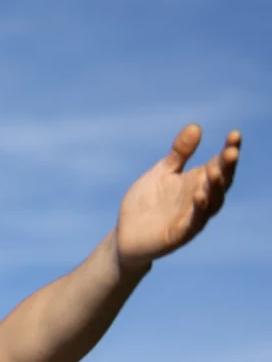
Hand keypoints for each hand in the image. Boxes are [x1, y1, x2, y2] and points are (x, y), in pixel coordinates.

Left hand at [116, 124, 240, 270]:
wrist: (125, 235)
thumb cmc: (147, 203)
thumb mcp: (161, 173)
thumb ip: (179, 154)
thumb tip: (196, 126)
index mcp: (198, 183)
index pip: (220, 165)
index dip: (229, 151)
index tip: (234, 134)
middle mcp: (200, 200)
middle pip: (221, 183)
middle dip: (227, 168)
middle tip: (231, 151)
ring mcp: (191, 218)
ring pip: (211, 203)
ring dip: (215, 188)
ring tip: (215, 171)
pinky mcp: (179, 234)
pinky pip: (193, 222)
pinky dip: (198, 210)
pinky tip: (199, 196)